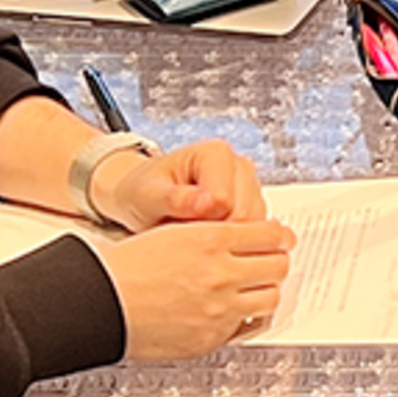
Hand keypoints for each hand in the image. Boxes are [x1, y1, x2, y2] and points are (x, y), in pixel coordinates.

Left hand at [91, 135, 265, 230]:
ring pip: (252, 228)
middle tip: (181, 229)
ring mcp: (250, 187)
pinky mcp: (254, 208)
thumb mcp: (148, 195)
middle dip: (214, 232)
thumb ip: (176, 199)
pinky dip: (230, 243)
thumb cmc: (143, 193)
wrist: (144, 199)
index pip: (226, 200)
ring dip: (223, 239)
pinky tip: (206, 235)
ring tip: (191, 229)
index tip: (176, 220)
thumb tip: (208, 202)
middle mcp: (240, 166)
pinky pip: (253, 235)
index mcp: (216, 153)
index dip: (201, 221)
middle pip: (244, 215)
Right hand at [96, 216, 295, 359]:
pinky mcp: (212, 337)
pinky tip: (235, 309)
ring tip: (255, 286)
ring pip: (270, 297)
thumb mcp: (173, 232)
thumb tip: (248, 234)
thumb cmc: (126, 267)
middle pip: (278, 265)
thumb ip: (214, 234)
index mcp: (210, 240)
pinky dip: (246, 316)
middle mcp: (220, 273)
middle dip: (276, 261)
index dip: (280, 235)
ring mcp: (219, 308)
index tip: (281, 237)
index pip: (270, 233)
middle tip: (271, 261)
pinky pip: (247, 325)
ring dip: (266, 289)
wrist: (100, 302)